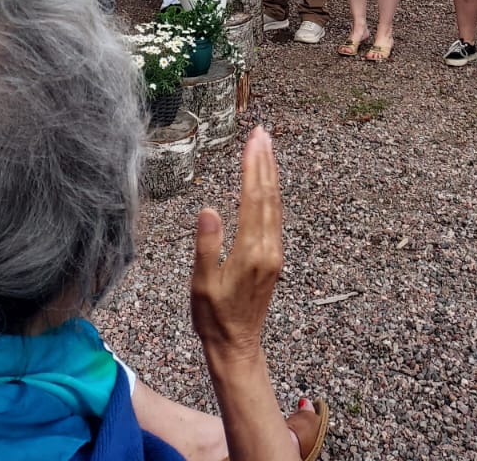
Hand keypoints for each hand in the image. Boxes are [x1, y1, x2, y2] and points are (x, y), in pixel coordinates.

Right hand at [191, 126, 282, 366]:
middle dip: (265, 161)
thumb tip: (208, 209)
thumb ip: (206, 246)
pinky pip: (275, 217)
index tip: (253, 140)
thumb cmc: (213, 317)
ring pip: (275, 205)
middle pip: (268, 196)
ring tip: (265, 147)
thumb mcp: (201, 284)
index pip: (254, 199)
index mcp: (251, 252)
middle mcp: (268, 249)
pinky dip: (271, 192)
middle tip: (261, 132)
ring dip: (270, 173)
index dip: (253, 166)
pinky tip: (267, 182)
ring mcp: (274, 253)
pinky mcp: (274, 258)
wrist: (236, 346)